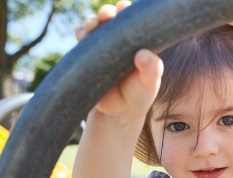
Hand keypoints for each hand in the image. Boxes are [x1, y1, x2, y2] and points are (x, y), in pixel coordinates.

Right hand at [75, 1, 163, 118]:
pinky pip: (80, 39)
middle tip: (107, 15)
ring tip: (93, 26)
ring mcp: (101, 45)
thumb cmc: (139, 94)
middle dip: (107, 12)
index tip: (124, 9)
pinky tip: (81, 36)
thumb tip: (144, 54)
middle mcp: (118, 38)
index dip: (128, 11)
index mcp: (136, 40)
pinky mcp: (86, 55)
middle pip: (111, 17)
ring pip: (93, 25)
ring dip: (91, 21)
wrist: (118, 112)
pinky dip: (80, 34)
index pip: (132, 19)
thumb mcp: (149, 84)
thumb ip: (152, 70)